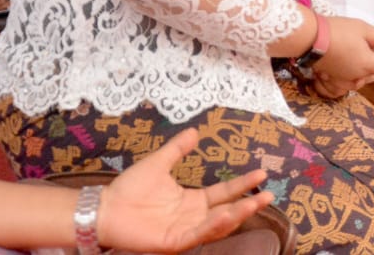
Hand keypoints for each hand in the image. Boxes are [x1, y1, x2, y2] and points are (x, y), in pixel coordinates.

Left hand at [97, 128, 273, 251]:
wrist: (105, 206)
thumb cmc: (129, 188)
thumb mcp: (158, 163)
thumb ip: (177, 149)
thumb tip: (195, 131)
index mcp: (192, 201)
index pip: (224, 194)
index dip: (242, 185)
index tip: (262, 174)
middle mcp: (192, 217)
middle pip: (228, 212)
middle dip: (249, 205)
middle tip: (269, 195)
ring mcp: (184, 231)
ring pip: (218, 226)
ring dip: (237, 216)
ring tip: (255, 204)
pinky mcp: (173, 242)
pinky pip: (198, 235)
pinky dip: (214, 226)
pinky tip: (227, 215)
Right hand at [311, 17, 373, 97]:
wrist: (311, 38)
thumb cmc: (339, 31)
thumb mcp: (363, 29)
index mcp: (368, 65)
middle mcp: (357, 76)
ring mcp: (343, 79)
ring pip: (361, 79)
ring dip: (366, 69)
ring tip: (363, 53)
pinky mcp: (332, 78)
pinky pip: (347, 80)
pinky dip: (353, 73)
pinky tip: (349, 61)